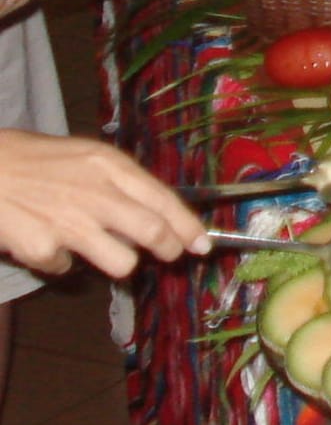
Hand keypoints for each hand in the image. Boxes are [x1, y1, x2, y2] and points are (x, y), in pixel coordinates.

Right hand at [0, 130, 208, 277]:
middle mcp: (97, 194)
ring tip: (98, 248)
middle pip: (152, 232)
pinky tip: (44, 241)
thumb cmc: (34, 159)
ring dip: (117, 261)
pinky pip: (65, 268)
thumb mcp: (85, 157)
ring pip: (123, 262)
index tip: (202, 244)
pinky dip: (58, 261)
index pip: (163, 199)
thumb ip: (118, 182)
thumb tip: (153, 212)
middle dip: (169, 249)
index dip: (187, 226)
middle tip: (171, 256)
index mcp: (109, 166)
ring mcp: (71, 223)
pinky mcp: (43, 247)